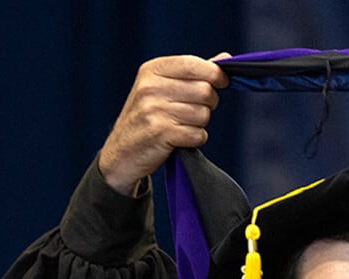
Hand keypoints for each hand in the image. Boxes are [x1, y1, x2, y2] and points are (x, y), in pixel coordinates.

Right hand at [97, 53, 230, 195]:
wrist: (122, 152)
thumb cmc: (149, 116)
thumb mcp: (163, 87)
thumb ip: (194, 72)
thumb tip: (226, 58)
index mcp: (152, 71)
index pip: (193, 64)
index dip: (215, 74)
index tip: (222, 82)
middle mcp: (150, 87)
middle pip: (205, 91)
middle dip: (209, 103)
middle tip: (194, 110)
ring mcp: (153, 110)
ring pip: (203, 114)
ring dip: (200, 124)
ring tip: (181, 125)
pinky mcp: (160, 133)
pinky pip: (198, 134)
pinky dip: (195, 139)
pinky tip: (180, 138)